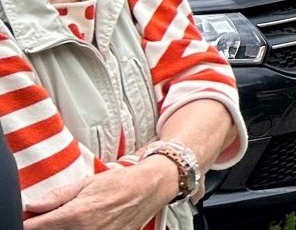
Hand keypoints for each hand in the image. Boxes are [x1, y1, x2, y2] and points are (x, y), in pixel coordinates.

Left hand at [24, 157, 175, 229]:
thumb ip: (57, 196)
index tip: (34, 217)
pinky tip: (87, 224)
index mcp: (76, 215)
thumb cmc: (120, 183)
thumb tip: (33, 206)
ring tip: (76, 219)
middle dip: (48, 226)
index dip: (32, 222)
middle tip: (56, 216)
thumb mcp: (86, 183)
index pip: (37, 227)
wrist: (150, 189)